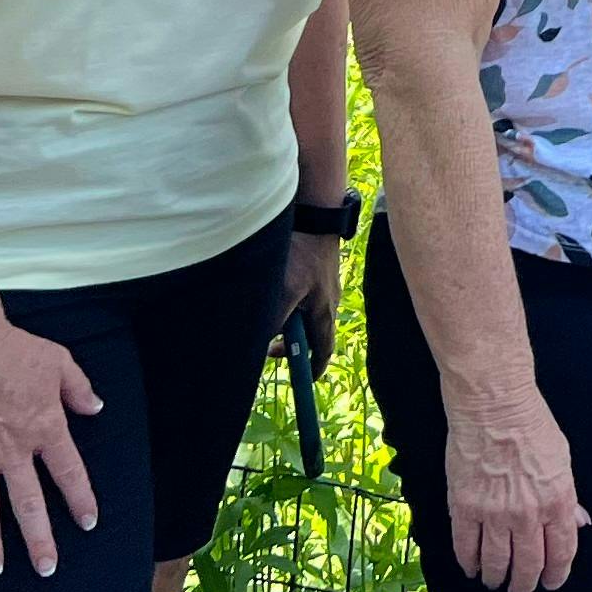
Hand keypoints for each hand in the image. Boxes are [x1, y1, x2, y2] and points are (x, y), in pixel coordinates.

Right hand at [0, 312, 103, 580]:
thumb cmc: (14, 350)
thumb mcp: (59, 363)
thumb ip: (79, 389)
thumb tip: (96, 408)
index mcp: (45, 430)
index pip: (69, 473)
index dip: (81, 499)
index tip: (89, 522)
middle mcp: (12, 452)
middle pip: (28, 504)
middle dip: (39, 539)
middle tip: (47, 568)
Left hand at [276, 231, 341, 372]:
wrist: (316, 212)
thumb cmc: (303, 250)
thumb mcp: (285, 289)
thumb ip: (274, 318)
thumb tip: (262, 341)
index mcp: (324, 311)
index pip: (323, 349)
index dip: (314, 368)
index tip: (304, 379)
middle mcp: (328, 300)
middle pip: (312, 333)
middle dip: (293, 344)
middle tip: (270, 346)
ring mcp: (323, 283)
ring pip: (305, 313)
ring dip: (288, 321)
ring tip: (268, 314)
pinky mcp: (315, 269)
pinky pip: (302, 295)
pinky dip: (288, 301)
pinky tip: (273, 290)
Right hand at [444, 388, 586, 591]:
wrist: (493, 405)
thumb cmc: (531, 425)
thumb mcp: (563, 460)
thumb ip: (568, 497)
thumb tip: (578, 523)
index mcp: (557, 501)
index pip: (561, 552)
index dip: (556, 574)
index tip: (550, 582)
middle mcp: (528, 514)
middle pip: (528, 565)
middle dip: (525, 585)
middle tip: (520, 591)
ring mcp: (494, 513)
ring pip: (496, 563)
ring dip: (496, 578)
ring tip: (494, 582)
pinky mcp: (464, 508)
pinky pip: (465, 547)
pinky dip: (468, 563)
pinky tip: (471, 568)